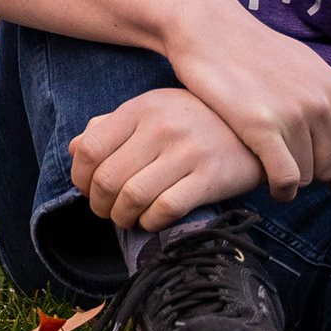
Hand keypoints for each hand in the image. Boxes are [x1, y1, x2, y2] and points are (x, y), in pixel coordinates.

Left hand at [68, 87, 266, 231]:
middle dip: (99, 204)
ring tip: (126, 217)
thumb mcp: (152, 110)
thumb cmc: (193, 121)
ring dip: (122, 217)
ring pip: (133, 197)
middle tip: (106, 210)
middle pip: (107, 179)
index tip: (87, 188)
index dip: (80, 177)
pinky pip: (166, 210)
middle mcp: (162, 127)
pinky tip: (151, 220)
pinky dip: (150, 223)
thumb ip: (111, 127)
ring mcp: (188, 152)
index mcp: (141, 108)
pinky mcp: (211, 178)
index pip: (89, 148)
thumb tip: (75, 150)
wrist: (255, 131)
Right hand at [158, 0, 330, 198]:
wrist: (208, 27)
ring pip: (305, 176)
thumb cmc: (256, 51)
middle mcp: (321, 103)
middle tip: (288, 166)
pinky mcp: (261, 125)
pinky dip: (279, 190)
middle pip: (329, 168)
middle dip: (310, 174)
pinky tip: (269, 187)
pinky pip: (284, 177)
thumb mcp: (309, 71)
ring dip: (290, 181)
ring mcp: (293, 114)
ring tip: (271, 167)